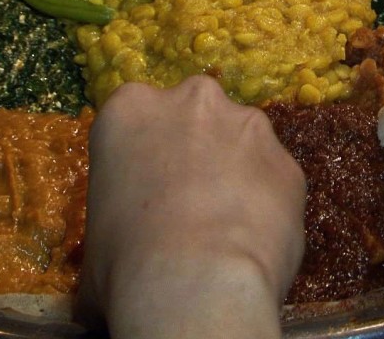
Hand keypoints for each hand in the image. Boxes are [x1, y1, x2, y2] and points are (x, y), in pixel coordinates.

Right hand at [75, 76, 305, 338]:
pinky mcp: (288, 162)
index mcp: (130, 109)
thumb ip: (115, 222)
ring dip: (237, 173)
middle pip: (195, 117)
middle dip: (195, 150)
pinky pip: (275, 180)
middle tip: (188, 203)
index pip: (136, 118)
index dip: (144, 157)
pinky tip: (254, 240)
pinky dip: (269, 204)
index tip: (146, 190)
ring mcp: (247, 126)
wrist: (196, 282)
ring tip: (226, 226)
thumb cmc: (123, 264)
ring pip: (242, 143)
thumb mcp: (95, 243)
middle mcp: (192, 101)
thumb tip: (112, 264)